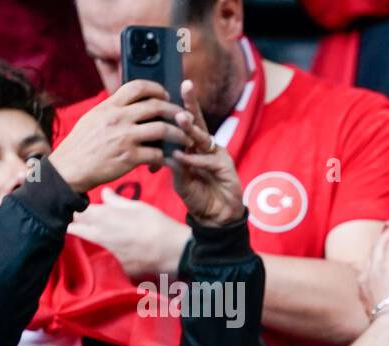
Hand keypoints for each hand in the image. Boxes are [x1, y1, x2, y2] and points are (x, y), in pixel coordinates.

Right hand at [47, 79, 187, 194]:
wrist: (70, 168)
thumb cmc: (82, 144)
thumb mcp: (93, 118)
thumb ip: (113, 110)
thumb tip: (129, 103)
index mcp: (109, 106)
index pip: (137, 87)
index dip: (156, 89)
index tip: (166, 95)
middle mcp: (118, 118)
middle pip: (156, 106)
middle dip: (176, 111)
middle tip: (186, 118)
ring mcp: (125, 137)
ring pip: (163, 129)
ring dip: (180, 134)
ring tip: (187, 139)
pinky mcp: (130, 157)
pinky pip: (158, 154)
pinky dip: (169, 158)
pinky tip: (173, 160)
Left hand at [68, 189, 190, 277]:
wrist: (178, 252)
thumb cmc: (160, 225)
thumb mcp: (141, 207)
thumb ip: (118, 201)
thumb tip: (103, 193)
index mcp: (106, 217)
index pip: (77, 210)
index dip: (72, 206)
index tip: (71, 203)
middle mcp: (102, 234)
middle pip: (74, 228)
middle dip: (72, 223)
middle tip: (73, 218)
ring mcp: (108, 252)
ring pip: (90, 242)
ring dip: (88, 235)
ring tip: (95, 230)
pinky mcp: (117, 266)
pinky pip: (108, 256)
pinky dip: (111, 251)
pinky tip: (121, 248)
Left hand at [166, 79, 243, 226]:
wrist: (215, 216)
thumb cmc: (196, 195)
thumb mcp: (179, 176)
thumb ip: (172, 161)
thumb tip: (163, 146)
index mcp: (192, 145)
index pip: (183, 121)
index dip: (178, 104)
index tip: (167, 87)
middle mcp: (205, 146)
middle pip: (197, 120)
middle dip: (191, 102)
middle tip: (185, 86)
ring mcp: (216, 154)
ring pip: (202, 138)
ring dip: (190, 128)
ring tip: (180, 118)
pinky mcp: (225, 166)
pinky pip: (207, 160)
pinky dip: (194, 159)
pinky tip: (182, 157)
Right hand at [357, 220, 388, 331]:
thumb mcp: (384, 313)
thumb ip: (386, 306)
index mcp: (364, 286)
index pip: (370, 263)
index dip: (378, 252)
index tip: (385, 246)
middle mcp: (366, 273)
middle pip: (374, 249)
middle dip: (383, 236)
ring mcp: (376, 267)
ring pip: (383, 242)